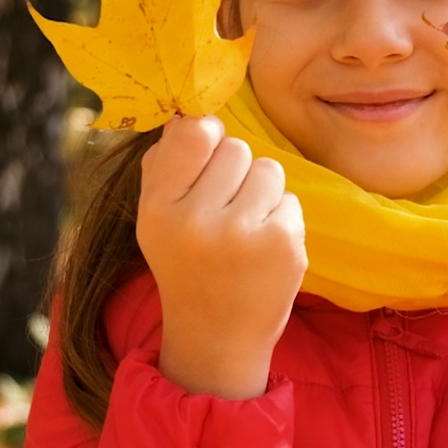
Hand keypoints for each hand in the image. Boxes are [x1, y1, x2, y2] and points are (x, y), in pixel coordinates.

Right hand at [137, 114, 306, 397]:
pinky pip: (290, 199)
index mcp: (157, 209)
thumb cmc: (187, 264)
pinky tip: (264, 250)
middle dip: (236, 172)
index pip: (193, 133)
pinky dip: (282, 219)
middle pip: (236, 148)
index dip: (207, 135)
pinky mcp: (282, 244)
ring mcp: (242, 233)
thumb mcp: (156, 218)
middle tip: (225, 211)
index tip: (208, 153)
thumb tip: (192, 112)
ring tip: (245, 230)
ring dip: (262, 194)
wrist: (217, 336)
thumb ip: (167, 164)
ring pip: (268, 169)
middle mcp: (196, 220)